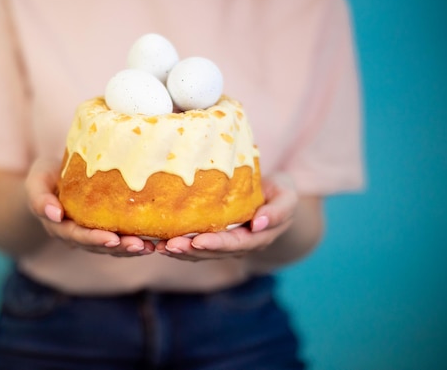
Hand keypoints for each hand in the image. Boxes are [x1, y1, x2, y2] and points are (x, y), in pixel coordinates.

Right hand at [25, 158, 154, 256]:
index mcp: (59, 227)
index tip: (112, 238)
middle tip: (140, 245)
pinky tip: (154, 240)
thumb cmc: (44, 176)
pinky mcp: (105, 228)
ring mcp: (91, 234)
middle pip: (99, 246)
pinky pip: (121, 239)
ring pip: (112, 247)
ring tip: (150, 246)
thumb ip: (39, 198)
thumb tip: (54, 214)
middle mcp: (76, 236)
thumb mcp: (36, 182)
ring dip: (131, 249)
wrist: (53, 177)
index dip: (94, 239)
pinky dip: (136, 241)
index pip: (77, 236)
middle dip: (119, 247)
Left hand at [155, 173, 297, 260]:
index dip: (217, 244)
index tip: (198, 241)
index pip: (235, 244)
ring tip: (159, 246)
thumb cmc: (280, 192)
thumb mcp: (287, 197)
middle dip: (190, 250)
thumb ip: (279, 211)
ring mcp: (226, 245)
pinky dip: (177, 245)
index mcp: (258, 237)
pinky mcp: (213, 238)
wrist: (274, 197)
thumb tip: (259, 224)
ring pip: (201, 253)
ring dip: (180, 251)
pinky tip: (158, 241)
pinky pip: (195, 246)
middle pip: (213, 252)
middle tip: (169, 245)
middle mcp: (240, 246)